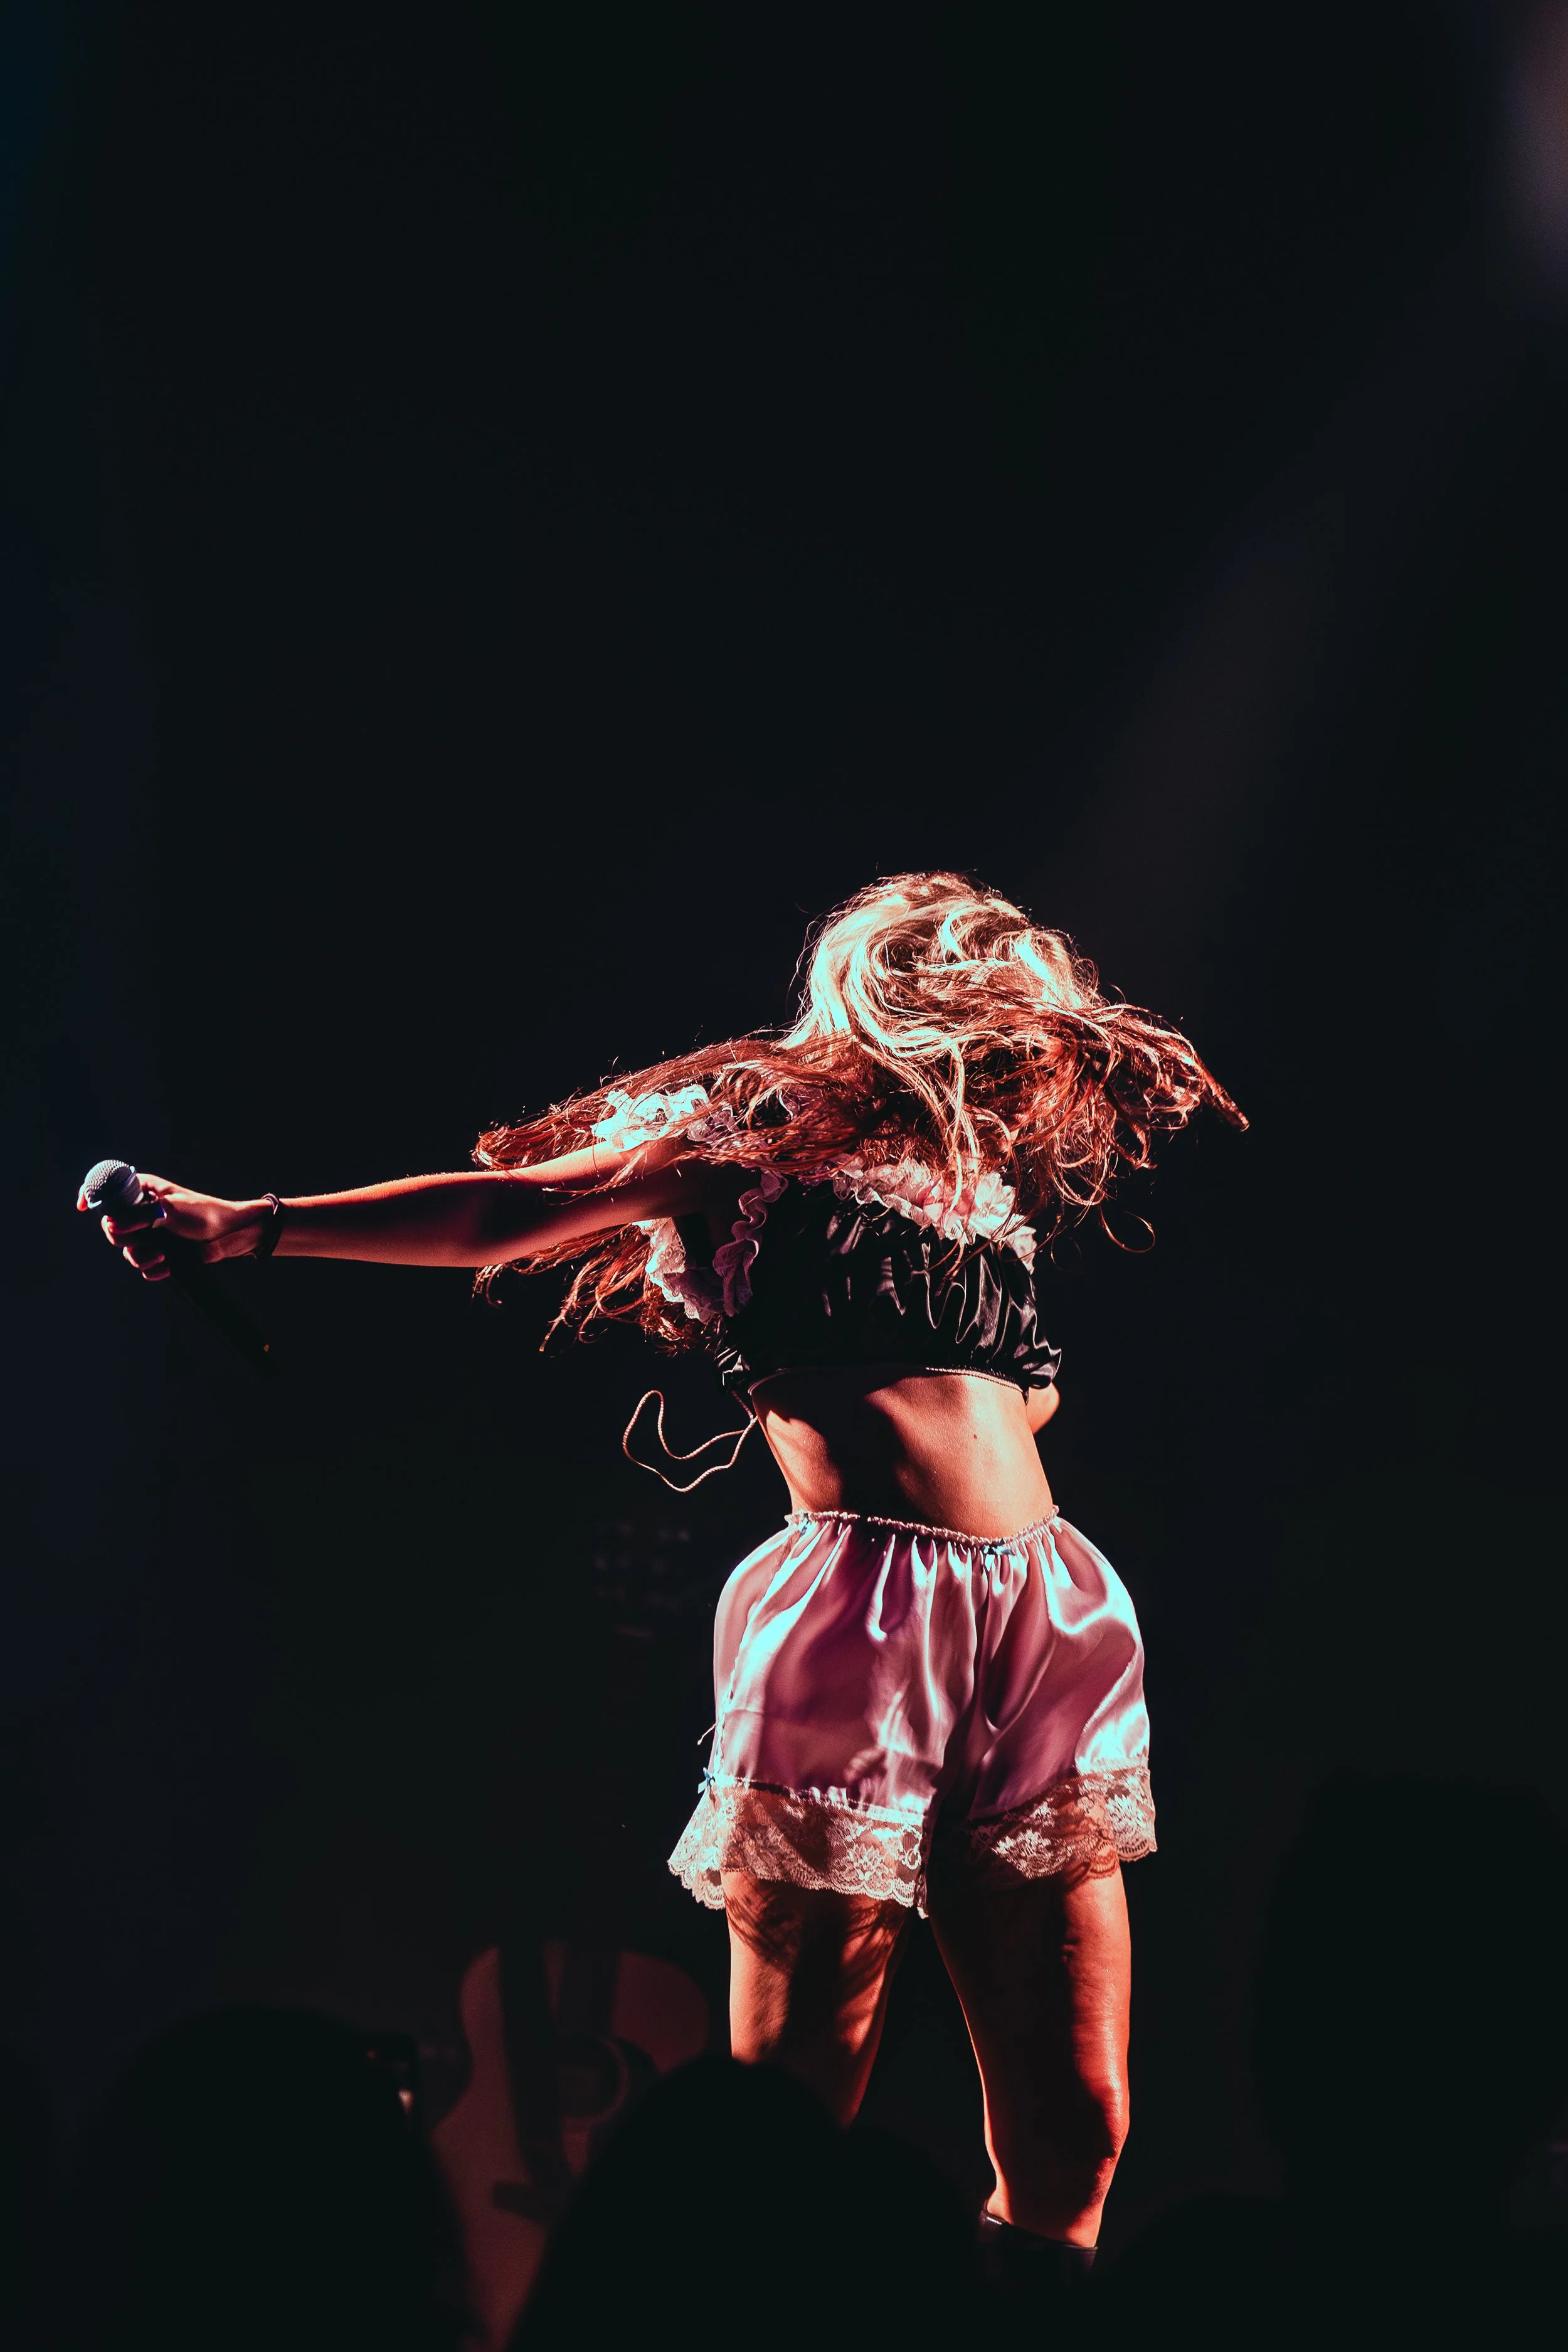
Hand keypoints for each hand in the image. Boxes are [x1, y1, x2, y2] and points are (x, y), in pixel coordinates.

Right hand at [77, 1174, 268, 1281]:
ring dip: (140, 1257)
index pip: (109, 1191)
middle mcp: (143, 1212)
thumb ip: (140, 1216)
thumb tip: (110, 1223)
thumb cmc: (206, 1213)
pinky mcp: (160, 1253)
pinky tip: (168, 1266)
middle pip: (112, 1227)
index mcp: (144, 1192)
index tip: (83, 1208)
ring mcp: (150, 1234)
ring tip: (161, 1256)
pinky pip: (143, 1267)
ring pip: (127, 1250)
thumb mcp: (172, 1210)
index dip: (92, 1196)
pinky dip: (153, 1270)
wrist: (231, 1235)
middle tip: (141, 1238)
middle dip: (122, 1237)